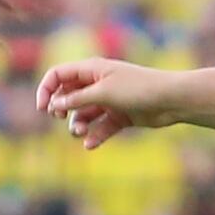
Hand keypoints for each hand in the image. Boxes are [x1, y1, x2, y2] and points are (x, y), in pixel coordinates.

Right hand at [38, 56, 174, 147]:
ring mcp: (108, 100)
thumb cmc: (138, 89)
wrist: (171, 100)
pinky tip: (91, 144)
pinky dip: (94, 136)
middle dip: (61, 109)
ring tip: (80, 133)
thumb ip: (78, 99)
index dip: (47, 89)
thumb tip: (56, 104)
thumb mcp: (103, 93)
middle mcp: (97, 83)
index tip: (43, 108)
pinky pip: (100, 127)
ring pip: (83, 114)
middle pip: (68, 96)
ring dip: (77, 125)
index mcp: (91, 69)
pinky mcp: (119, 116)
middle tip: (62, 117)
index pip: (58, 75)